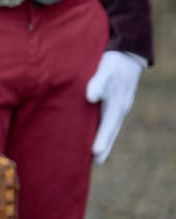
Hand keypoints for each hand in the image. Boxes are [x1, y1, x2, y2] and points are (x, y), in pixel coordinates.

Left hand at [85, 50, 145, 164]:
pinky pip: (108, 121)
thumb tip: (90, 96)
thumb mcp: (105, 69)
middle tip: (94, 164)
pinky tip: (93, 134)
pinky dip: (102, 131)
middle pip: (111, 132)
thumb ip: (98, 82)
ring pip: (110, 128)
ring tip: (93, 157)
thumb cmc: (114, 62)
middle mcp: (119, 108)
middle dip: (103, 148)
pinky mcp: (114, 103)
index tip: (95, 154)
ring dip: (103, 141)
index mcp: (117, 104)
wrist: (128, 53)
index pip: (108, 126)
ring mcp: (118, 107)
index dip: (101, 140)